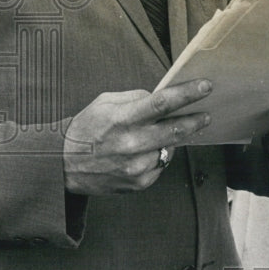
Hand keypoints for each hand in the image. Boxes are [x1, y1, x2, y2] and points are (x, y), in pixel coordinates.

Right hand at [63, 79, 212, 194]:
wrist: (62, 165)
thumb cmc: (86, 128)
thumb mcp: (105, 103)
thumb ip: (135, 98)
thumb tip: (162, 97)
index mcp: (122, 119)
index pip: (162, 103)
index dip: (187, 94)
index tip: (206, 86)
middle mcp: (131, 144)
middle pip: (175, 130)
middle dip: (195, 120)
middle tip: (206, 114)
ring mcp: (135, 167)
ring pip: (169, 150)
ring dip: (172, 141)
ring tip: (161, 134)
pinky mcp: (138, 183)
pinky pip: (160, 166)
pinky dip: (157, 156)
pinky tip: (144, 152)